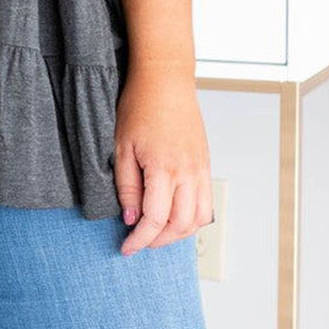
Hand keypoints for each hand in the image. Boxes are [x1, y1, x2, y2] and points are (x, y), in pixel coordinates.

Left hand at [114, 64, 212, 255]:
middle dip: (158, 241)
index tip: (126, 248)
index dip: (139, 239)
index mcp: (163, 168)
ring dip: (178, 234)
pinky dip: (193, 218)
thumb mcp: (122, 145)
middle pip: (179, 225)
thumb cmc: (140, 106)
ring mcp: (200, 169)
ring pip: (198, 219)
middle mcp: (187, 173)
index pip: (155, 219)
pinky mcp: (205, 164)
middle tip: (139, 242)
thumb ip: (127, 186)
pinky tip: (175, 217)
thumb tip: (130, 218)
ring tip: (157, 233)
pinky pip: (207, 202)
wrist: (165, 80)